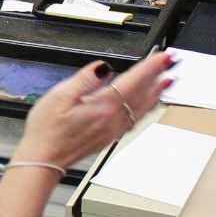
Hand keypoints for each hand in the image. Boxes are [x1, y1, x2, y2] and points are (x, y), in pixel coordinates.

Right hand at [11, 52, 175, 170]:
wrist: (44, 159)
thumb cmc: (47, 130)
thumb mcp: (60, 96)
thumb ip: (85, 80)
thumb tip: (104, 67)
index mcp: (103, 107)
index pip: (134, 82)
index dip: (150, 67)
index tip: (163, 57)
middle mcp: (113, 120)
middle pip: (143, 94)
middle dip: (159, 76)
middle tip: (172, 63)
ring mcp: (114, 130)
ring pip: (142, 108)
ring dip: (157, 93)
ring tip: (167, 81)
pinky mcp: (110, 136)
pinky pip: (136, 119)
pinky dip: (147, 107)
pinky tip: (148, 104)